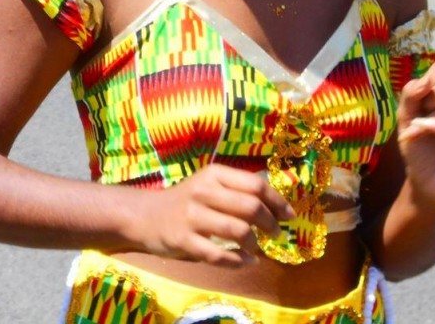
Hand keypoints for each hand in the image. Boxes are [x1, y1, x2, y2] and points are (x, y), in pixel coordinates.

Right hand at [124, 164, 293, 266]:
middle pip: (251, 207)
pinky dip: (238, 261)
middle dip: (271, 224)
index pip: (255, 184)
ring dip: (254, 244)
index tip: (289, 215)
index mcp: (214, 174)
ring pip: (238, 231)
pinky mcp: (183, 240)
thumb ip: (236, 190)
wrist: (145, 215)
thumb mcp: (209, 185)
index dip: (277, 201)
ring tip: (255, 248)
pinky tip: (244, 261)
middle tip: (275, 234)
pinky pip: (219, 255)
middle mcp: (203, 191)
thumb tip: (277, 204)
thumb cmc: (185, 201)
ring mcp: (192, 216)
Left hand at [398, 60, 434, 208]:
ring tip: (426, 130)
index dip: (427, 82)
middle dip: (431, 100)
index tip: (418, 102)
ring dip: (434, 118)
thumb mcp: (404, 116)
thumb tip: (425, 80)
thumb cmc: (416, 143)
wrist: (425, 177)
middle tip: (423, 118)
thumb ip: (410, 94)